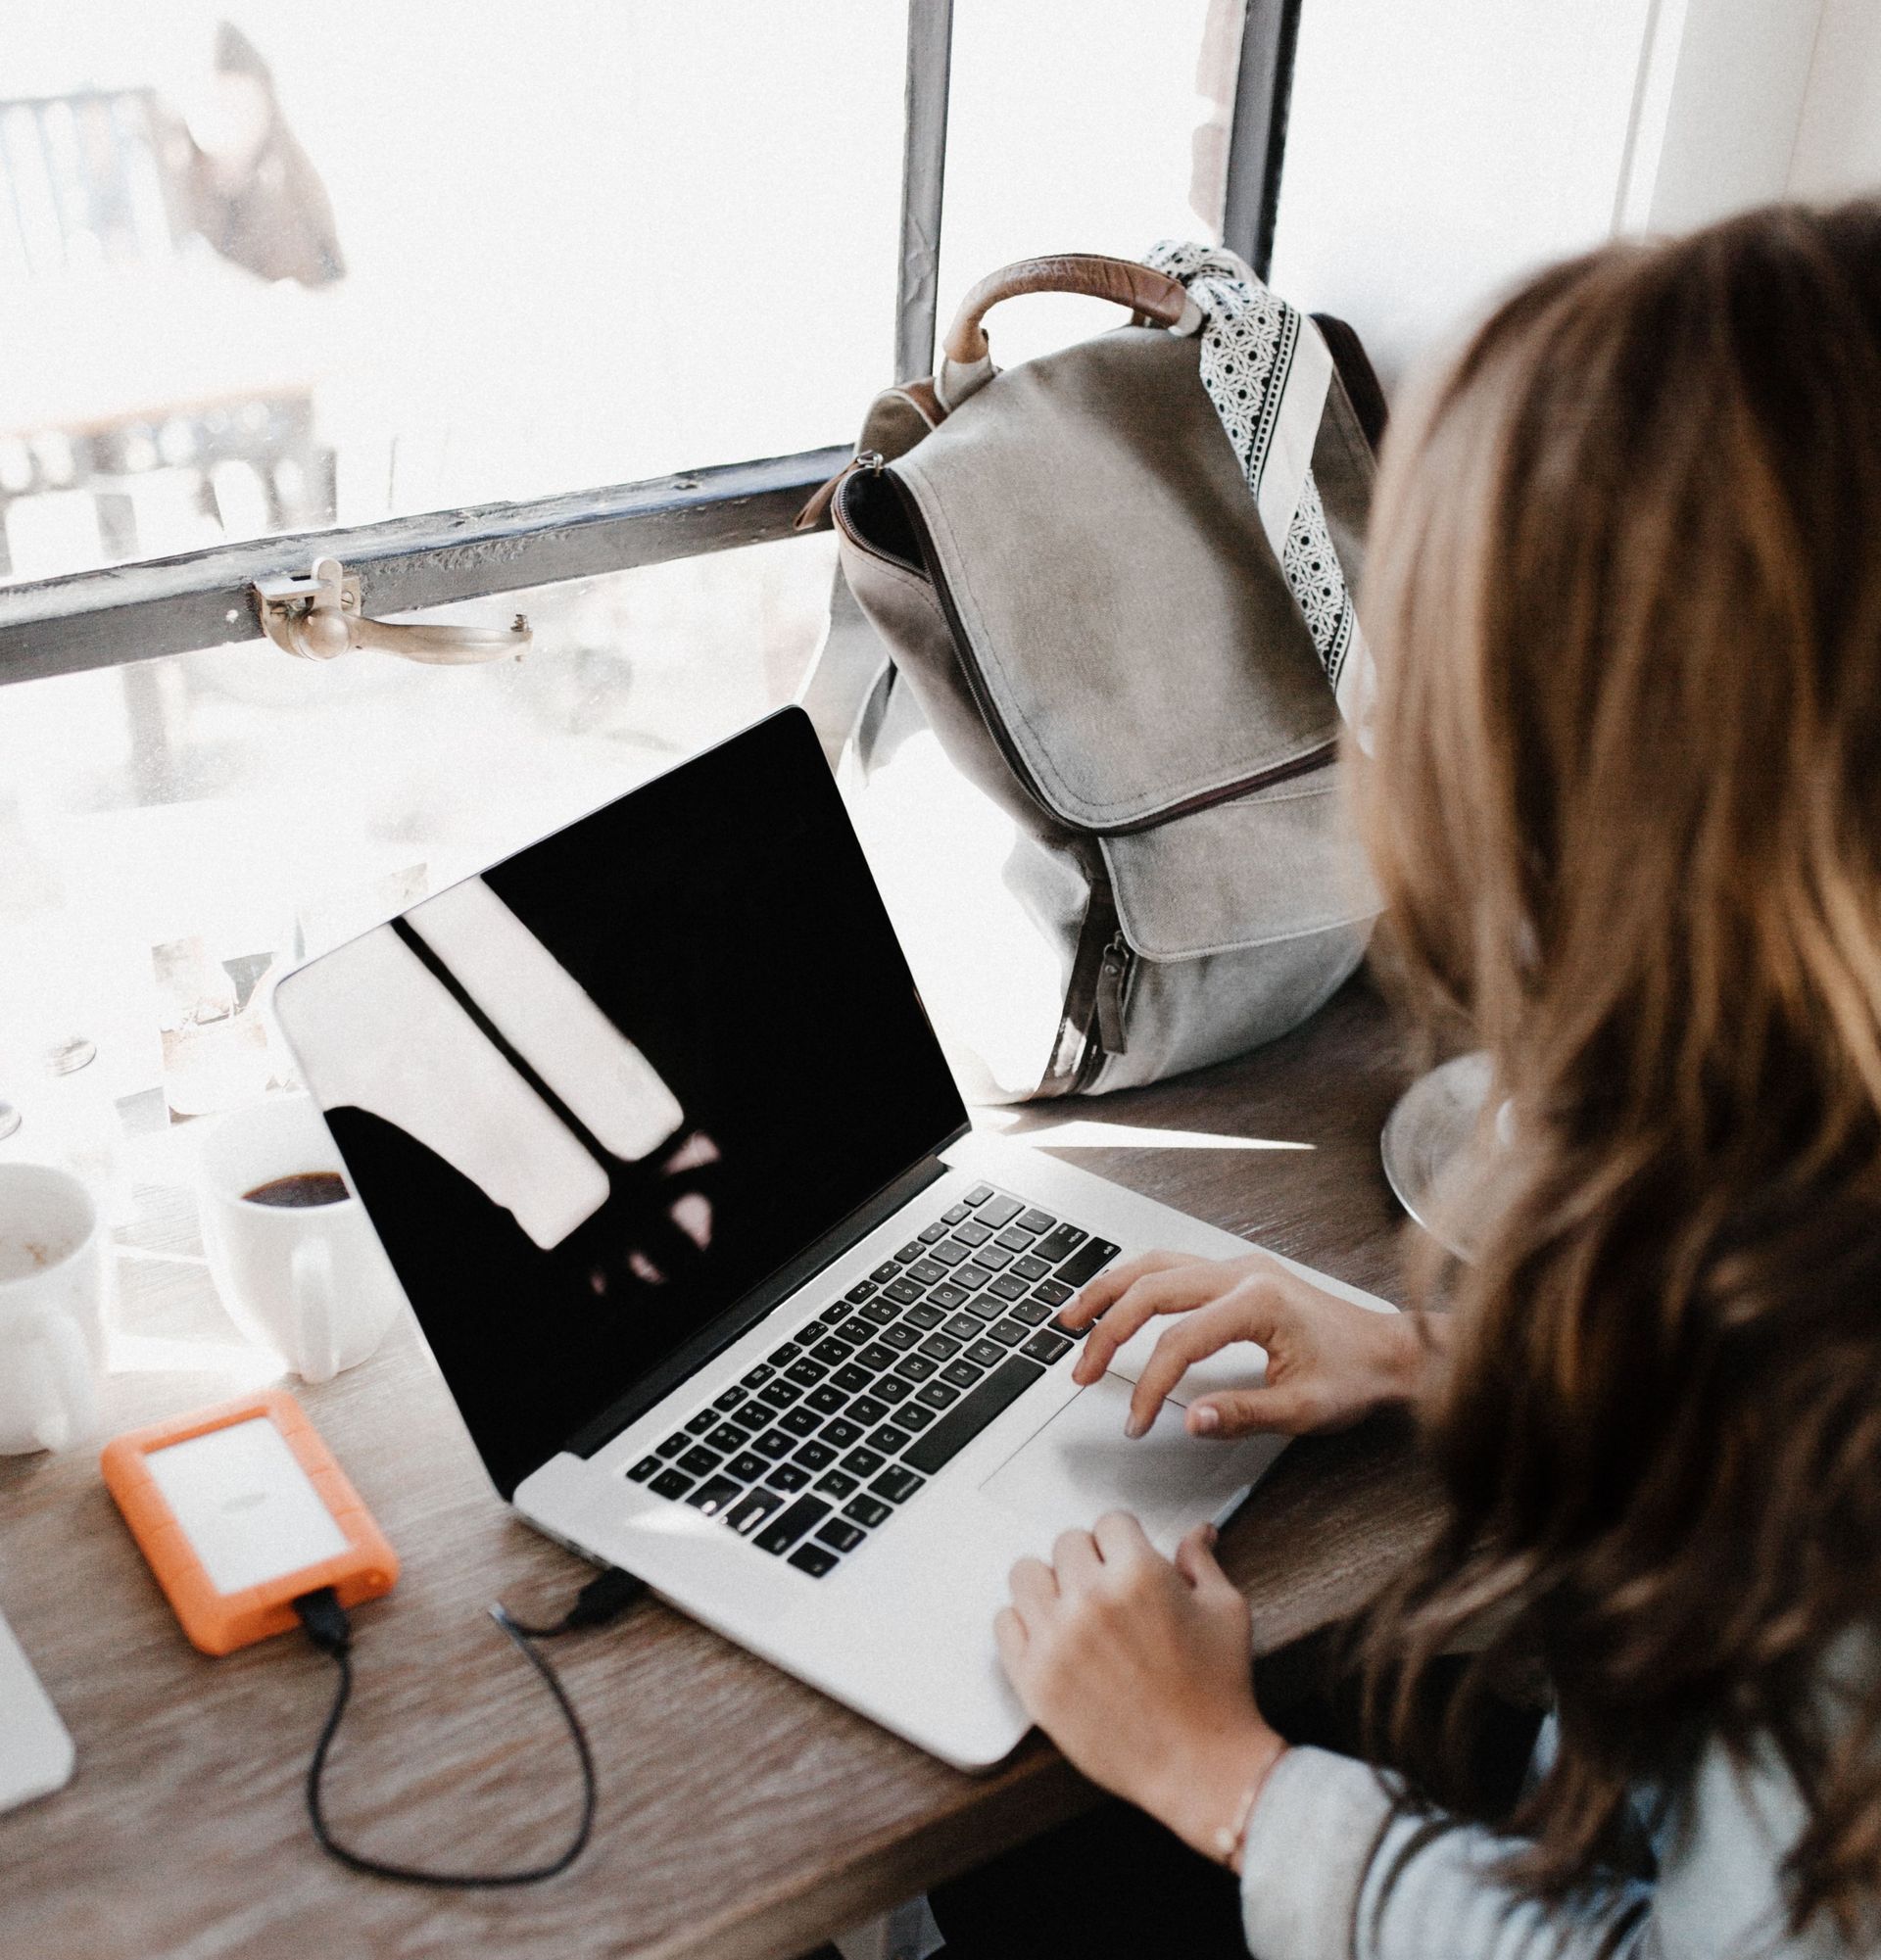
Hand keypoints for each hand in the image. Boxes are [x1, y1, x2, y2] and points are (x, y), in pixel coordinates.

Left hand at [995, 1514, 1284, 1860]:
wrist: (1200, 1767)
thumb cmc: (1218, 1692)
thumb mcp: (1225, 1611)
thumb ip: (1200, 1562)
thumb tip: (1197, 1532)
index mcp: (1138, 1575)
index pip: (1110, 1522)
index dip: (1124, 1541)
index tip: (1128, 1560)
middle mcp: (1091, 1600)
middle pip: (1066, 1543)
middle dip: (1090, 1560)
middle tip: (1107, 1590)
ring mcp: (1056, 1640)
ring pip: (1026, 1574)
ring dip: (1050, 1585)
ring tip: (1073, 1609)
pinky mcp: (1033, 1679)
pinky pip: (1004, 1623)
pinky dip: (1025, 1625)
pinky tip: (1052, 1638)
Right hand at [1060, 1250, 1430, 1440]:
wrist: (1391, 1351)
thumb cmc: (1356, 1376)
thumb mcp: (1303, 1409)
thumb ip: (1242, 1413)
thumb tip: (1190, 1419)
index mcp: (1257, 1302)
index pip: (1179, 1341)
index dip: (1149, 1385)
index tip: (1136, 1421)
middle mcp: (1242, 1273)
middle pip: (1152, 1289)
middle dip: (1107, 1331)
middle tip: (1081, 1371)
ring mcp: (1238, 1267)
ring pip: (1155, 1265)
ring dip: (1109, 1291)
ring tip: (1072, 1319)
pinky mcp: (1237, 1274)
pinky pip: (1171, 1266)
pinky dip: (1134, 1282)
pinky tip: (1115, 1299)